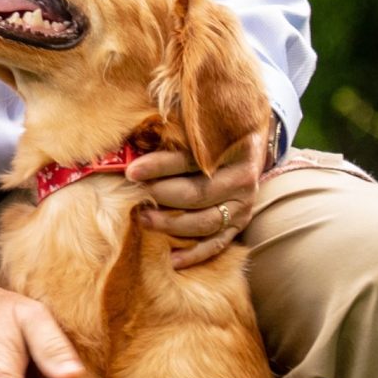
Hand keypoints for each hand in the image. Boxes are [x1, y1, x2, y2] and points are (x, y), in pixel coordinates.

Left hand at [126, 126, 268, 267]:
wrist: (246, 139)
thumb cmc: (210, 127)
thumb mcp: (197, 117)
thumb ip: (173, 121)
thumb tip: (136, 131)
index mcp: (232, 147)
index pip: (191, 160)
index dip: (159, 166)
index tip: (131, 171)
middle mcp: (242, 178)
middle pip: (197, 193)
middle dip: (161, 196)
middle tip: (133, 196)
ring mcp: (243, 204)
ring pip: (205, 222)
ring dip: (171, 225)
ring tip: (142, 220)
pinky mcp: (240, 224)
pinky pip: (217, 244)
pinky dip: (194, 254)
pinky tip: (171, 260)